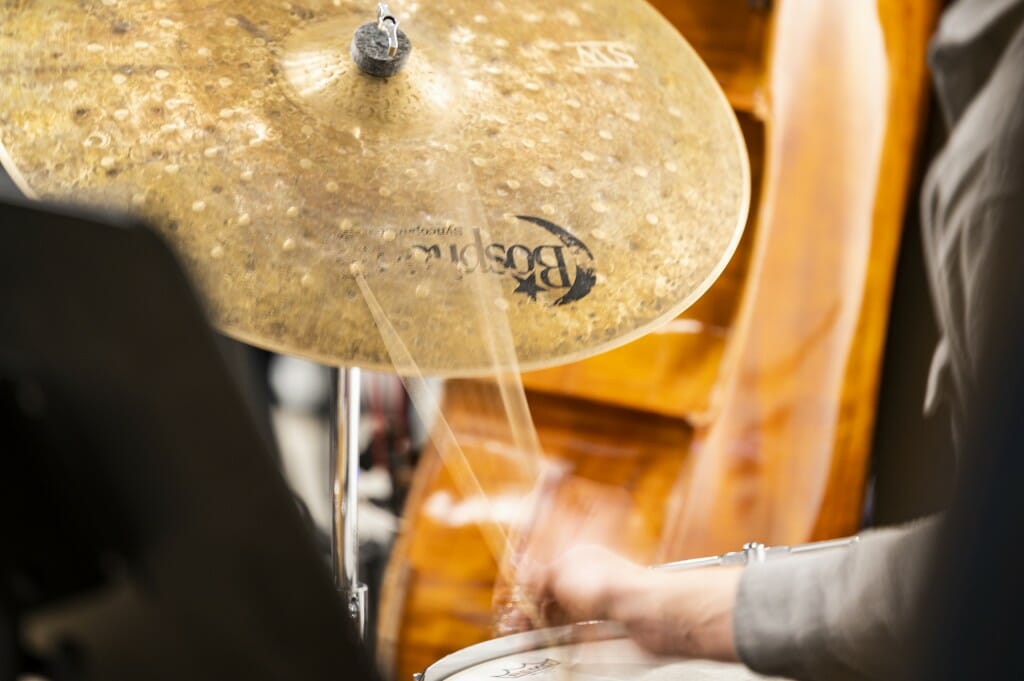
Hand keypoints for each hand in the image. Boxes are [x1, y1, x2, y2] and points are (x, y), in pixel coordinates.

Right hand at [522, 544, 741, 661]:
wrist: (650, 612)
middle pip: (553, 595)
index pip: (545, 570)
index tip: (514, 603)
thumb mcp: (561, 573)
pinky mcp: (608, 626)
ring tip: (528, 639)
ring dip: (544, 626)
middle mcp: (589, 577)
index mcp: (579, 557)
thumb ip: (540, 577)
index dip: (528, 586)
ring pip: (564, 615)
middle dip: (533, 609)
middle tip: (515, 626)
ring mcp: (599, 603)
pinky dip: (563, 638)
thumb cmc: (610, 585)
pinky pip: (578, 633)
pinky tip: (553, 644)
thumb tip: (524, 579)